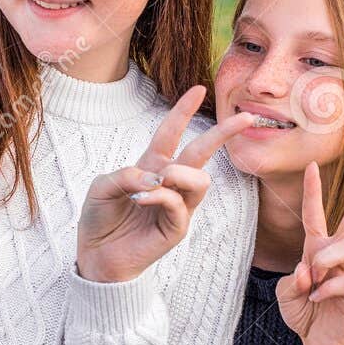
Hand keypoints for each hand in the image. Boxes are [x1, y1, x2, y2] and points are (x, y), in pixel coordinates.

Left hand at [75, 86, 253, 283]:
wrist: (97, 256)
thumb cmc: (99, 219)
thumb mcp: (103, 187)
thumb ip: (126, 174)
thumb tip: (156, 176)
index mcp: (152, 166)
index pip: (172, 133)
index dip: (183, 110)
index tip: (198, 88)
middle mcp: (169, 183)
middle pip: (202, 152)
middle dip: (224, 133)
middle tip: (246, 117)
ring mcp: (177, 206)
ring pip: (200, 180)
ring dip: (180, 173)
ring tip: (161, 178)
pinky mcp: (177, 228)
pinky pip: (180, 205)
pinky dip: (162, 196)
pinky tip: (143, 199)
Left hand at [275, 162, 343, 344]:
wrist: (318, 343)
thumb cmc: (303, 313)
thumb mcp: (285, 294)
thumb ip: (290, 279)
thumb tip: (308, 269)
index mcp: (316, 250)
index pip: (315, 215)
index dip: (313, 191)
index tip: (312, 165)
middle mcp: (336, 257)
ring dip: (324, 260)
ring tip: (311, 279)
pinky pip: (343, 280)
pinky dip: (323, 289)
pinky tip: (315, 300)